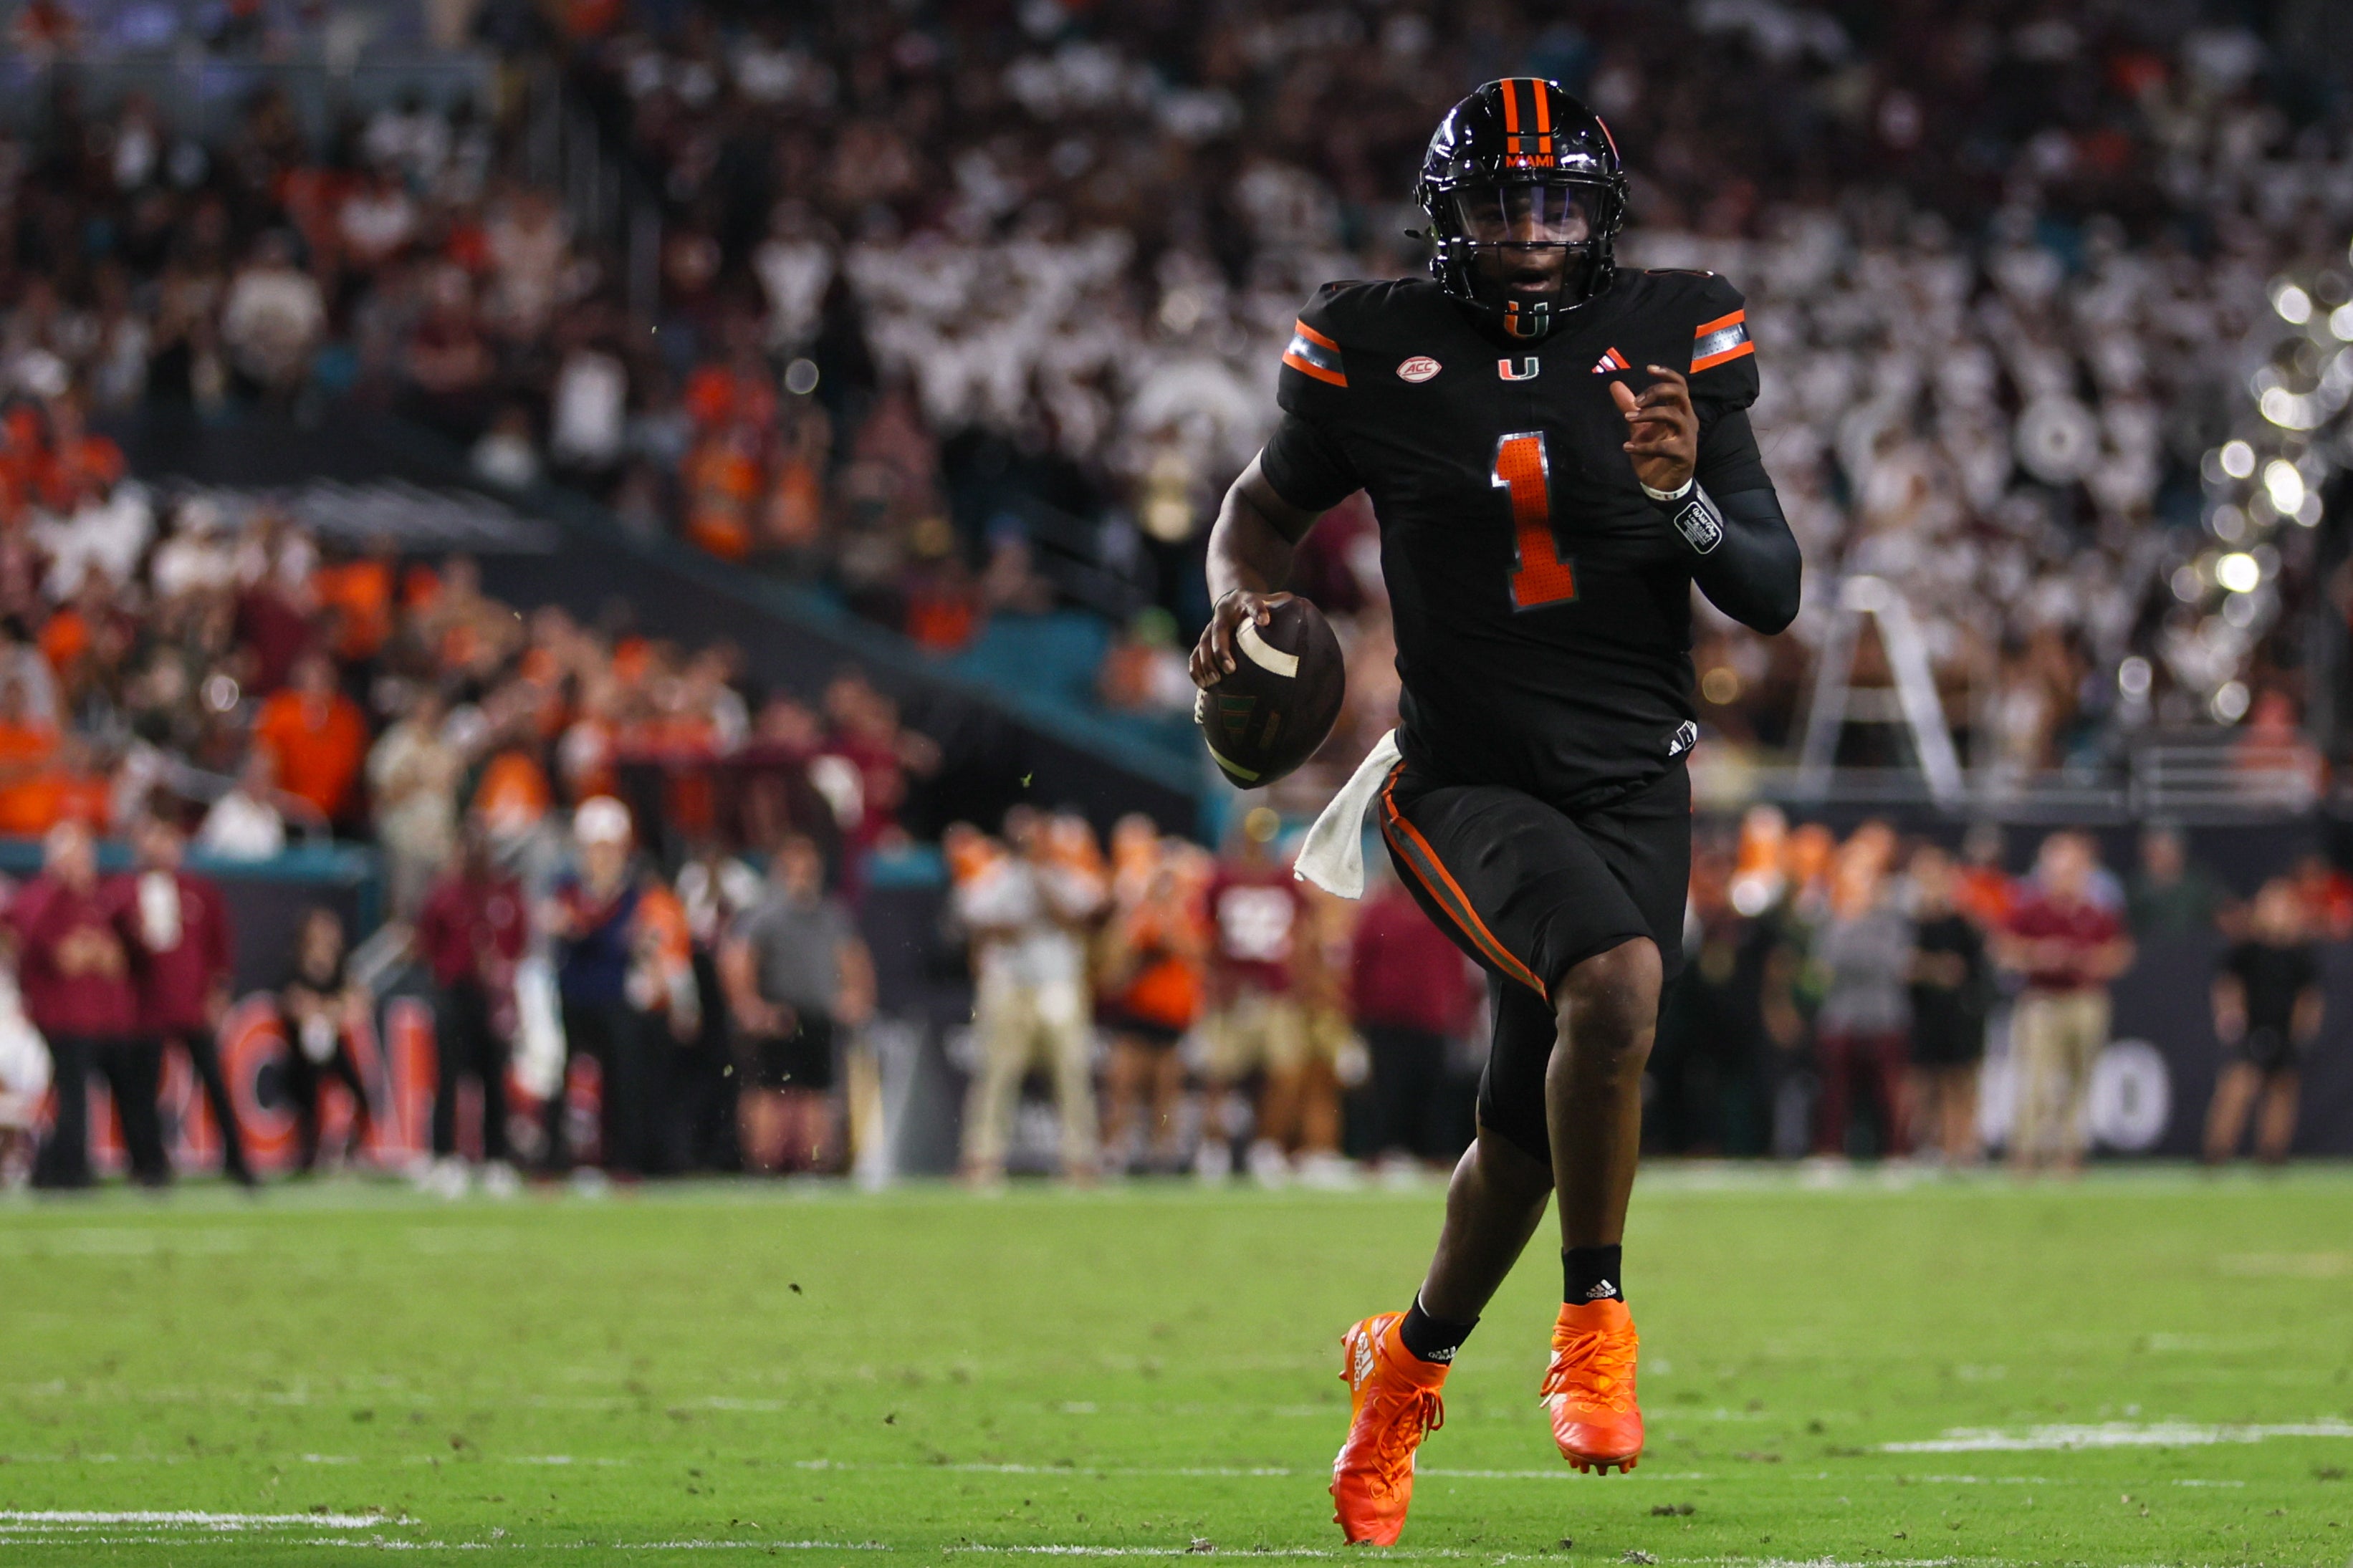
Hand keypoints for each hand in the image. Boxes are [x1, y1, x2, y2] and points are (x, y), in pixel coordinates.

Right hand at [1189, 589, 1292, 688]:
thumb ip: (1285, 604)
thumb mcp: (1272, 600)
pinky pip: (1196, 654)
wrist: (1233, 599)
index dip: (1258, 611)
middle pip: (1219, 631)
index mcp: (1244, 601)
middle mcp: (1224, 614)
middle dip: (1222, 650)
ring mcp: (1211, 627)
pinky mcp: (1204, 639)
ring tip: (1214, 681)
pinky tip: (1202, 684)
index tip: (1265, 621)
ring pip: (1203, 644)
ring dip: (1206, 663)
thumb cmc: (1259, 604)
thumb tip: (1306, 611)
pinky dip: (1196, 669)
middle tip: (1230, 669)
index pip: (1252, 603)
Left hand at [1609, 366, 1697, 495]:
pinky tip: (1627, 447)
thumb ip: (1630, 406)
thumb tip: (1615, 384)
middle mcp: (1687, 420)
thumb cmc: (1655, 452)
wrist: (1664, 483)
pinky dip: (1643, 446)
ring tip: (1627, 418)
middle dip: (1656, 392)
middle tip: (1636, 401)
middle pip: (1679, 393)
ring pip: (1673, 415)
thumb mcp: (1640, 427)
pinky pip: (1664, 446)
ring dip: (1648, 415)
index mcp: (1679, 410)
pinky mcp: (1684, 454)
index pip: (1679, 385)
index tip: (1648, 369)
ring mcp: (1687, 437)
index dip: (1666, 374)